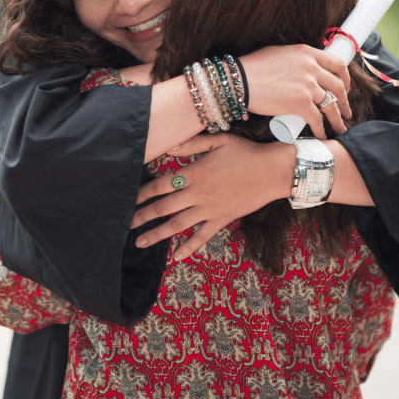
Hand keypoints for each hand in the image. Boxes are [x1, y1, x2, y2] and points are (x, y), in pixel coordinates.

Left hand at [131, 133, 295, 260]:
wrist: (274, 170)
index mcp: (194, 173)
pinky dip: (188, 248)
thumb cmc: (247, 152)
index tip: (127, 200)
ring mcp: (210, 209)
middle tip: (124, 225)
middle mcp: (198, 193)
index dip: (141, 194)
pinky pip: (202, 237)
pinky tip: (176, 257)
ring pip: (178, 225)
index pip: (160, 185)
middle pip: (163, 208)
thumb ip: (192, 145)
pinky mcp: (222, 219)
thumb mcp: (219, 140)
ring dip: (157, 235)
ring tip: (140, 243)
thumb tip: (169, 148)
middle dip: (141, 217)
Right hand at [237, 45, 350, 137]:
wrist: (239, 81)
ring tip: (340, 128)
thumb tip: (304, 69)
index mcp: (307, 53)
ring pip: (331, 106)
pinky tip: (322, 135)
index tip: (344, 89)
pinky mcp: (301, 104)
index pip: (338, 64)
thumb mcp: (279, 53)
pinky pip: (318, 120)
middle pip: (338, 87)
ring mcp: (308, 86)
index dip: (345, 79)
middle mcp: (311, 68)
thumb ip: (297, 60)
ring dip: (337, 119)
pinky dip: (321, 130)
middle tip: (345, 111)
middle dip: (345, 102)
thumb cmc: (252, 67)